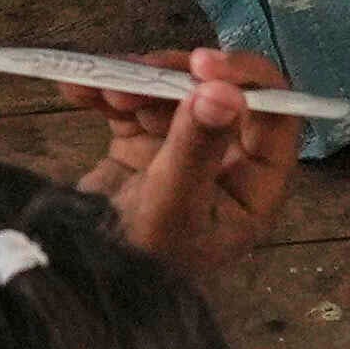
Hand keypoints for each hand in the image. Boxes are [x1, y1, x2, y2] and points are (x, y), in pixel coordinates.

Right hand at [99, 45, 300, 272]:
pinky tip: (78, 89)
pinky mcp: (140, 148)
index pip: (273, 116)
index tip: (201, 64)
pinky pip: (131, 105)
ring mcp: (182, 153)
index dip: (246, 80)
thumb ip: (197, 146)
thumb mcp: (171, 205)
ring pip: (172, 92)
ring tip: (101, 86)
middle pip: (219, 94)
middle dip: (177, 76)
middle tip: (140, 69)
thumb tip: (223, 90)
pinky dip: (105, 91)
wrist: (76, 284)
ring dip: (136, 80)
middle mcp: (224, 165)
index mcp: (253, 186)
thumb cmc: (138, 261)